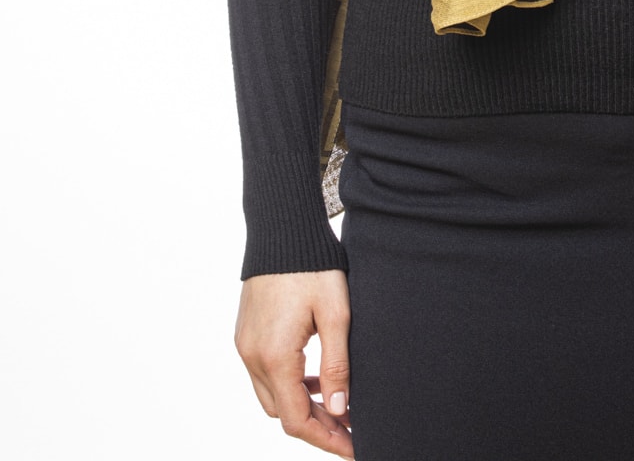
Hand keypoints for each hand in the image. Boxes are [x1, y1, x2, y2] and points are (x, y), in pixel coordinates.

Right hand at [234, 269, 353, 455]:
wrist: (281, 228)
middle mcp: (253, 356)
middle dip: (316, 426)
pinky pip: (265, 374)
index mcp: (275, 356)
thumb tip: (339, 410)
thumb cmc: (313, 266)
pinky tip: (314, 377)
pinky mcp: (246, 334)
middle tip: (351, 426)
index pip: (297, 420)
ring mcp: (246, 346)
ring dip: (302, 406)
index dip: (326, 439)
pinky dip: (289, 384)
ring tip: (337, 403)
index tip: (354, 447)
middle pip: (282, 413)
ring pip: (272, 396)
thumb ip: (337, 365)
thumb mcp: (336, 313)